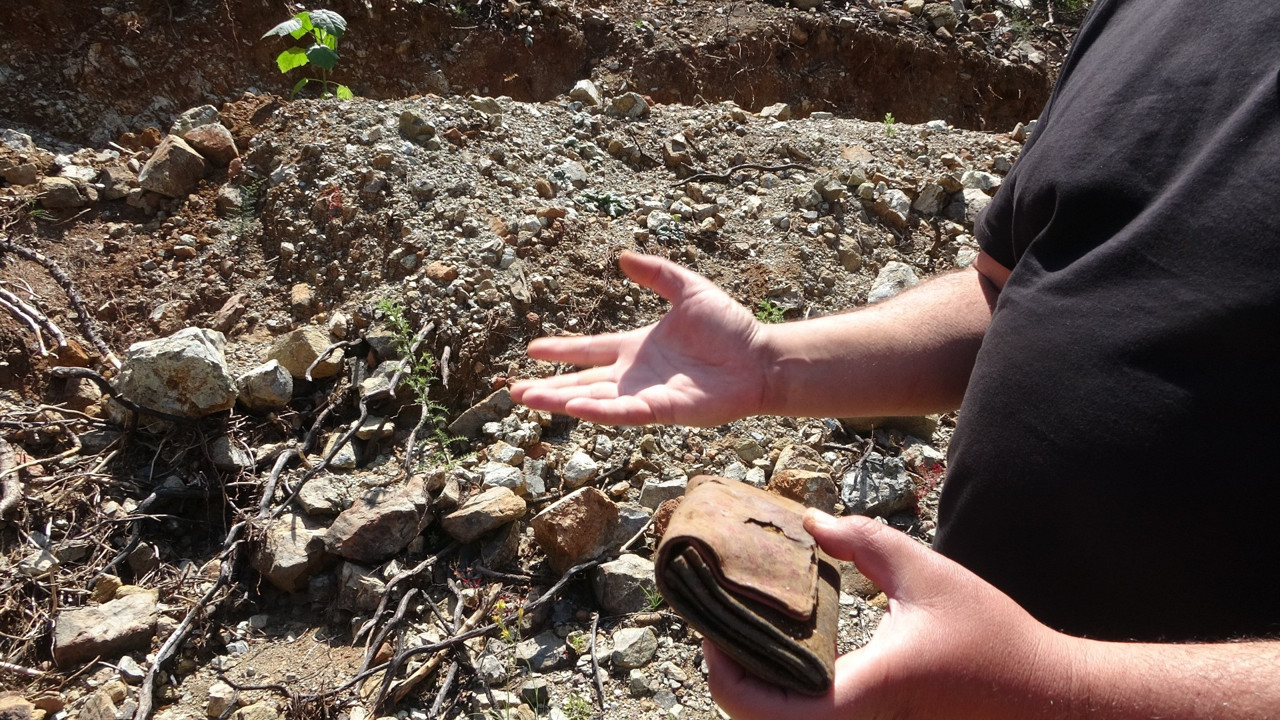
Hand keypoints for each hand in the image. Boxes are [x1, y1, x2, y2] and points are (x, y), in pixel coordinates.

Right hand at [511, 251, 769, 425]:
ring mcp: (646, 395)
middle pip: (582, 381)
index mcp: (637, 348)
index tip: (532, 349)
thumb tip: (623, 256)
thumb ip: (657, 273)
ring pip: (594, 400)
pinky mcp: (662, 410)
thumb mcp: (689, 290)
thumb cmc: (730, 328)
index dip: (561, 350)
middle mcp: (635, 375)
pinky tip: (573, 406)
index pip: (590, 349)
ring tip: (528, 400)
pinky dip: (598, 411)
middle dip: (547, 387)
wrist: (760, 358)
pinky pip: (624, 413)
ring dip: (561, 401)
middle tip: (513, 390)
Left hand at [705, 511, 1075, 719]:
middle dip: (729, 679)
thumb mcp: (926, 574)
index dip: (720, 670)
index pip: (759, 707)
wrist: (1050, 701)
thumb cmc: (994, 639)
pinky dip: (788, 702)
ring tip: (749, 637)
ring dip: (756, 692)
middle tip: (721, 626)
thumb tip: (809, 520)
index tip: (711, 628)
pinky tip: (790, 661)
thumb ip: (862, 541)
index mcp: (863, 694)